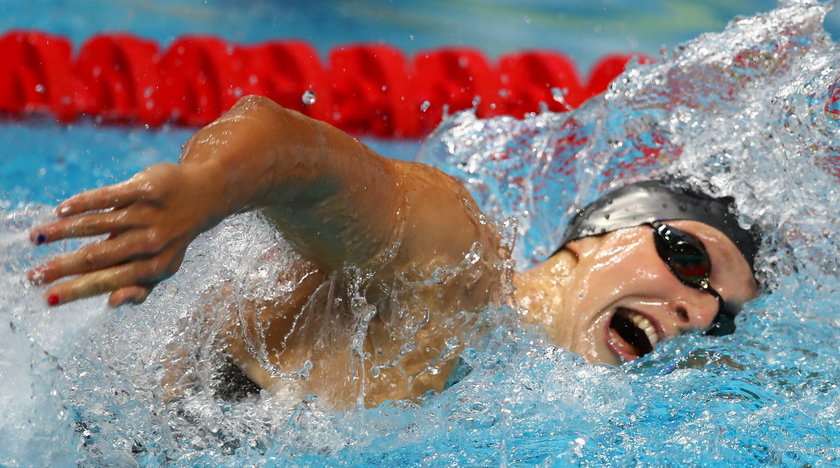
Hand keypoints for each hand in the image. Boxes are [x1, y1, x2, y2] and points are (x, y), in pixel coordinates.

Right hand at [28, 162, 214, 306]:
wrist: (203, 195)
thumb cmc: (172, 237)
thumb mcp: (163, 267)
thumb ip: (139, 288)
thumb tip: (110, 304)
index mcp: (155, 267)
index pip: (108, 281)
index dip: (77, 291)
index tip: (48, 299)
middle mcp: (151, 242)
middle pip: (97, 257)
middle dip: (61, 268)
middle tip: (32, 276)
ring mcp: (148, 214)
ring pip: (96, 224)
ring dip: (61, 232)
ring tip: (36, 237)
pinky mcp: (145, 188)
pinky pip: (107, 196)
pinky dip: (81, 203)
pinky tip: (60, 210)